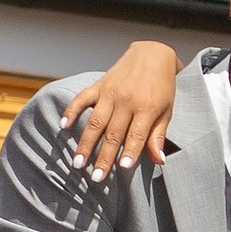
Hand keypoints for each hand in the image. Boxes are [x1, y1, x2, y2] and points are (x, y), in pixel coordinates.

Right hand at [64, 43, 183, 179]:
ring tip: (77, 163)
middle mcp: (126, 100)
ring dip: (85, 143)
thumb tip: (159, 161)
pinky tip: (63, 126)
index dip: (130, 151)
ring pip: (95, 121)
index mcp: (147, 107)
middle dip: (103, 157)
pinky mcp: (99, 84)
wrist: (153, 54)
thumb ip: (158, 135)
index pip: (136, 134)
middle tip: (96, 177)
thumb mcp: (166, 110)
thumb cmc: (162, 87)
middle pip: (113, 133)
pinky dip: (72, 111)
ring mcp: (110, 92)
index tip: (123, 168)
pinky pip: (82, 98)